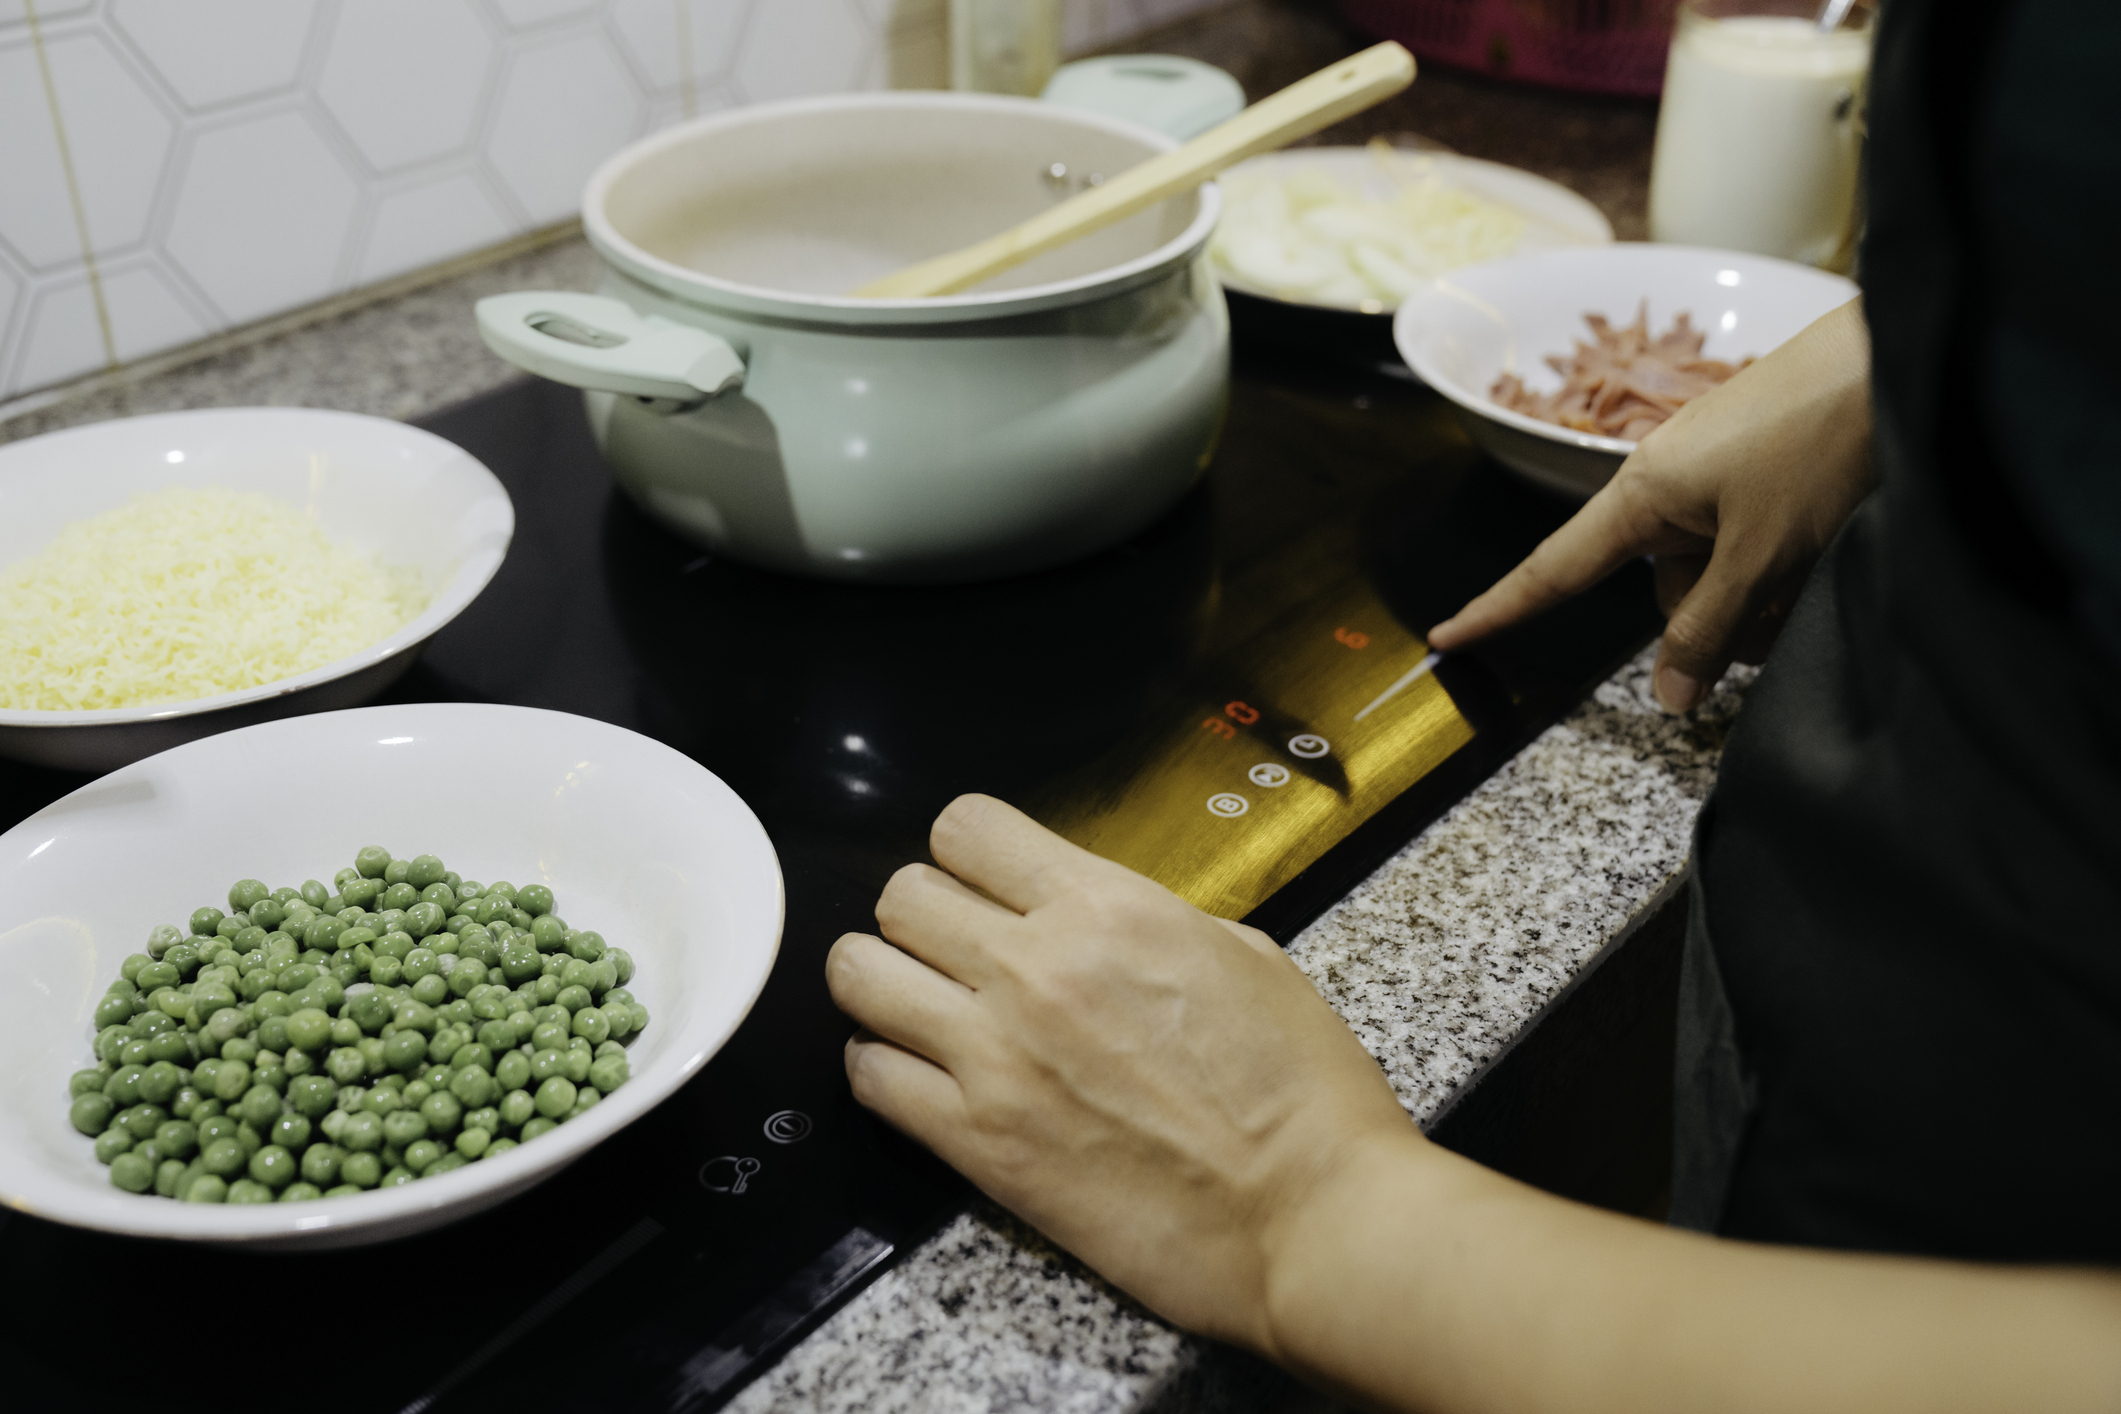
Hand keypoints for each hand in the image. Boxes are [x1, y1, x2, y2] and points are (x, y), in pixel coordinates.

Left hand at [826, 794, 1417, 1349]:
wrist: (1313, 1218)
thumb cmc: (1303, 1094)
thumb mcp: (1243, 956)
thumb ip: (1144, 922)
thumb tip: (1090, 919)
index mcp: (1108, 908)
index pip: (968, 828)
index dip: (969, 852)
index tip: (983, 881)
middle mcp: (1036, 968)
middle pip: (900, 895)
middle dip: (921, 914)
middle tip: (952, 949)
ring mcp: (995, 1057)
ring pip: (858, 974)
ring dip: (881, 982)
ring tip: (917, 1006)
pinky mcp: (977, 1144)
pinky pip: (870, 1077)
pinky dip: (882, 1070)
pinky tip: (921, 1078)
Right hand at [1428, 299, 1875, 711]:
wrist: (1901, 357)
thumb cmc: (1823, 438)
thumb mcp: (1765, 552)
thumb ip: (1712, 629)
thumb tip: (1669, 697)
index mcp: (1643, 496)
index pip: (1553, 569)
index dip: (1500, 609)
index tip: (1448, 635)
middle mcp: (1668, 487)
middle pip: (1664, 593)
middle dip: (1719, 623)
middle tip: (1783, 609)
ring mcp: (1715, 478)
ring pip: (1716, 577)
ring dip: (1763, 598)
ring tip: (1821, 564)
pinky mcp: (1760, 473)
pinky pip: (1749, 548)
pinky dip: (1784, 566)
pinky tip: (1829, 545)